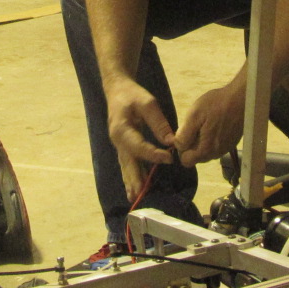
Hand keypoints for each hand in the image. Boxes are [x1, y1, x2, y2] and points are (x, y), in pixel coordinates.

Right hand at [105, 78, 175, 198]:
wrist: (117, 90)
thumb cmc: (132, 95)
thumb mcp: (147, 103)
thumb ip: (159, 123)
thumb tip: (171, 141)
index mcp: (121, 129)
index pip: (139, 146)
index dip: (154, 154)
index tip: (169, 158)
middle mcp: (118, 140)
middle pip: (127, 162)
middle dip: (134, 178)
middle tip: (140, 193)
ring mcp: (119, 145)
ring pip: (125, 166)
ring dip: (130, 181)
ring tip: (134, 197)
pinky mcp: (123, 147)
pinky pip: (126, 164)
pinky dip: (130, 176)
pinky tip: (133, 188)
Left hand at [173, 77, 246, 165]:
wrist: (241, 98)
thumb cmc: (216, 105)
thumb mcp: (194, 116)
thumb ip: (184, 135)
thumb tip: (178, 146)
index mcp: (206, 150)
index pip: (186, 161)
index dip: (182, 149)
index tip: (184, 134)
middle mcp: (217, 154)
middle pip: (197, 157)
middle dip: (192, 145)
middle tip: (195, 126)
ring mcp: (225, 149)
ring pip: (206, 151)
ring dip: (202, 141)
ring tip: (205, 123)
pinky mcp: (231, 142)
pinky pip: (216, 146)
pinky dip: (212, 138)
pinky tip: (215, 123)